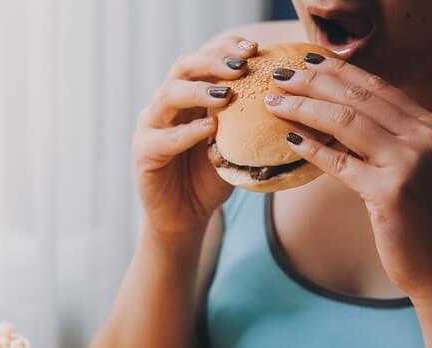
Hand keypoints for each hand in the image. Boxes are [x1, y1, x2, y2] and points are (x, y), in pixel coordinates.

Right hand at [132, 36, 257, 235]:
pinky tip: (209, 129)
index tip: (254, 49)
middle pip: (183, 66)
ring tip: (226, 94)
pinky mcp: (144, 152)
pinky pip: (163, 138)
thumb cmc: (210, 177)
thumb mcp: (233, 144)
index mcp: (187, 95)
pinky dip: (187, 132)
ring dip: (198, 90)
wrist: (184, 215)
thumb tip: (288, 101)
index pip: (203, 58)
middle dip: (213, 61)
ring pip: (168, 95)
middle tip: (241, 65)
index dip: (225, 48)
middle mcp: (166, 104)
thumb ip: (246, 121)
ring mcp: (151, 126)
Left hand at [266, 57, 431, 300]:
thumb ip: (393, 140)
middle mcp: (425, 138)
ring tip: (275, 103)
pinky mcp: (390, 192)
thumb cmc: (422, 221)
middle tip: (281, 75)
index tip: (307, 63)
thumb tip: (347, 116)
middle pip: (360, 98)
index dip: (340, 72)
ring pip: (346, 122)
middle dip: (315, 82)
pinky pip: (340, 162)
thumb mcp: (416, 169)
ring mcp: (410, 163)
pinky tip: (289, 139)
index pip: (378, 88)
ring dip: (304, 108)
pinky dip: (312, 149)